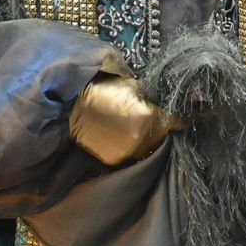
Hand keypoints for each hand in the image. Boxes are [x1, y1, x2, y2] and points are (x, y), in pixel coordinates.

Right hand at [69, 74, 183, 165]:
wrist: (69, 107)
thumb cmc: (100, 90)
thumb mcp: (130, 85)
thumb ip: (150, 95)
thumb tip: (165, 98)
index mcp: (149, 118)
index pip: (176, 121)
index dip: (176, 116)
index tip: (176, 115)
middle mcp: (141, 139)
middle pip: (161, 135)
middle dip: (157, 127)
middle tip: (147, 118)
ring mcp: (127, 153)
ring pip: (146, 146)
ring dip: (143, 138)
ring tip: (130, 127)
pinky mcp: (114, 160)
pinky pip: (129, 153)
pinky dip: (127, 145)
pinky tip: (119, 135)